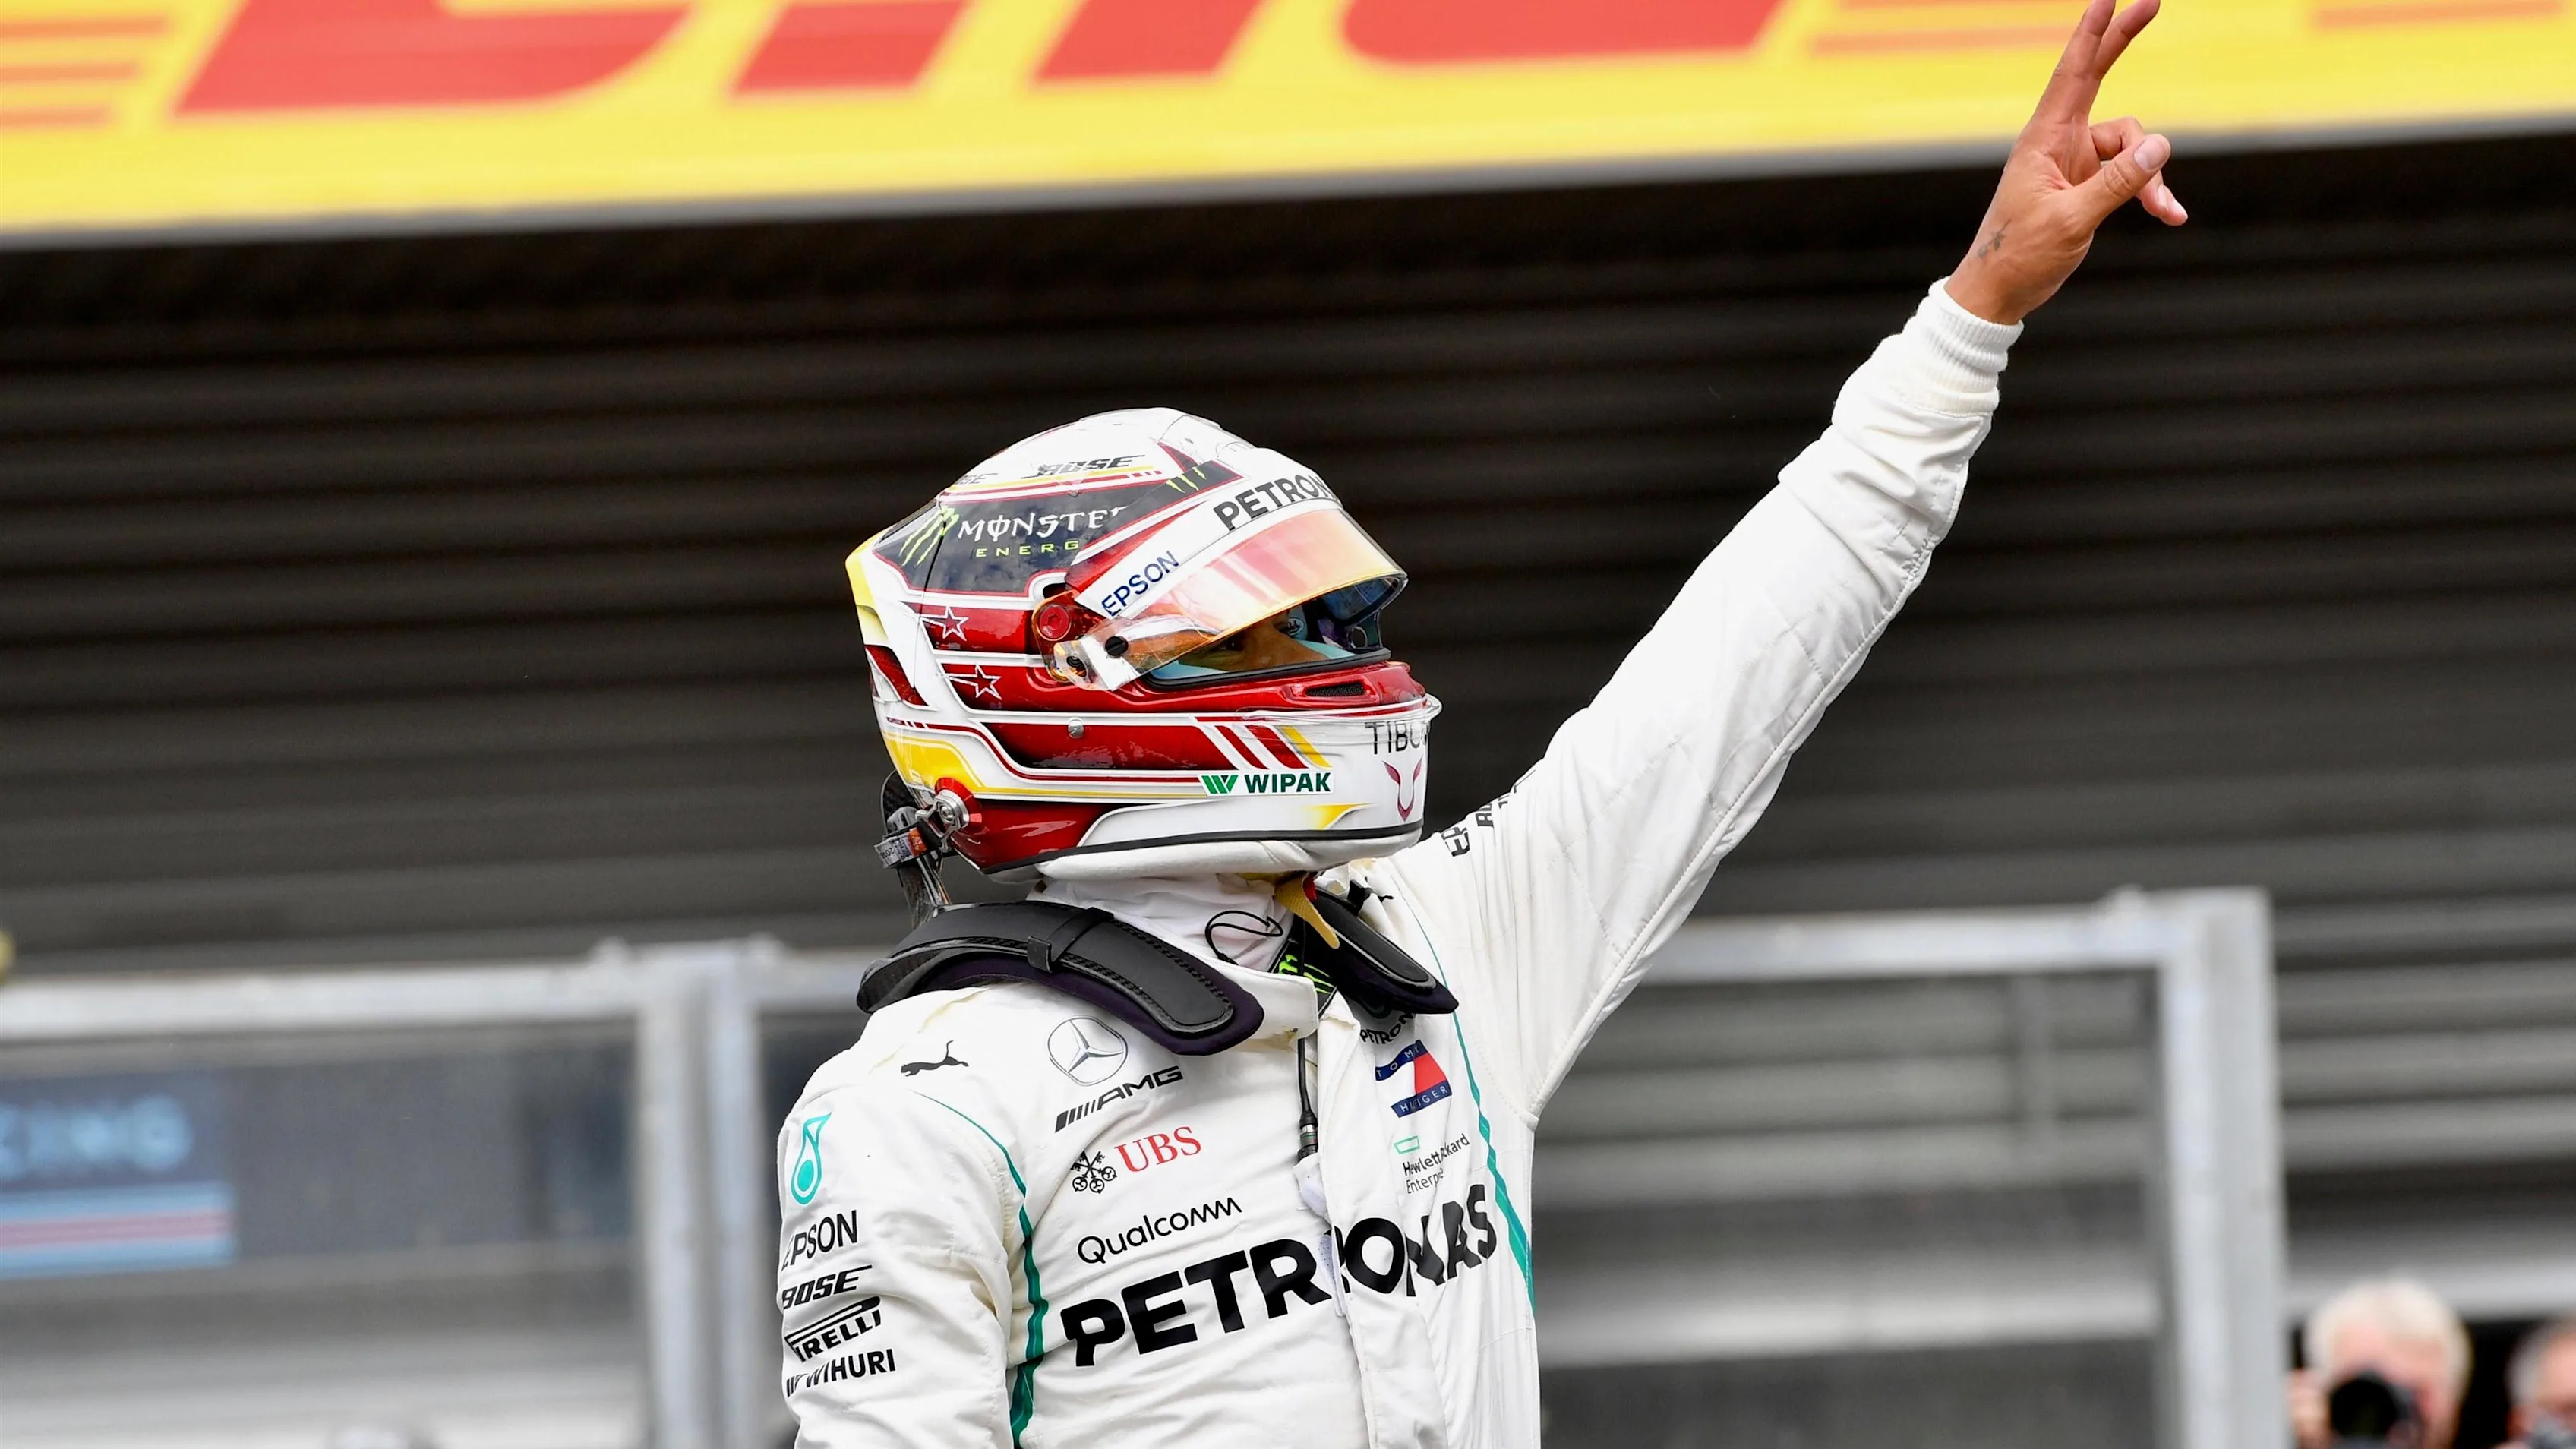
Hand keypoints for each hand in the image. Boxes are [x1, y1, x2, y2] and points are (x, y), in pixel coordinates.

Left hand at [1946, 0, 2185, 324]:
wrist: (1999, 292)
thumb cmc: (2021, 255)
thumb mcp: (2072, 220)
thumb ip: (2118, 183)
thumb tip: (2161, 146)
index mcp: (2044, 140)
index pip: (2072, 74)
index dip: (2091, 34)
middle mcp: (2060, 142)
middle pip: (2098, 78)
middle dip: (2124, 42)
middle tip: (2153, 1)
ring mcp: (2076, 162)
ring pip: (2132, 146)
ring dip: (2153, 176)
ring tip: (2165, 211)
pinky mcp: (2088, 184)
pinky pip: (2131, 175)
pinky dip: (2149, 193)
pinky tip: (2169, 215)